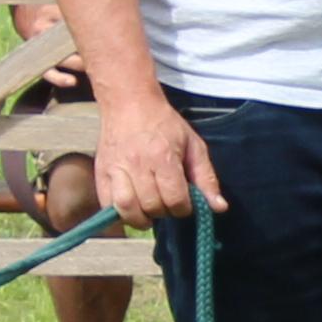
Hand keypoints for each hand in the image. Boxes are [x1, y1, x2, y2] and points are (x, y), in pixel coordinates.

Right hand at [93, 89, 222, 222]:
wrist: (130, 103)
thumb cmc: (165, 124)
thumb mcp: (193, 145)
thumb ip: (206, 178)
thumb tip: (219, 207)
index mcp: (164, 157)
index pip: (175, 199)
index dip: (184, 208)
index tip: (184, 202)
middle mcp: (138, 164)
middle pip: (152, 206)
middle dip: (164, 212)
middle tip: (166, 203)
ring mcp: (116, 168)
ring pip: (127, 208)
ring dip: (141, 218)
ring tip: (148, 212)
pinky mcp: (102, 172)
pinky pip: (107, 203)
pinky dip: (119, 213)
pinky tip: (131, 208)